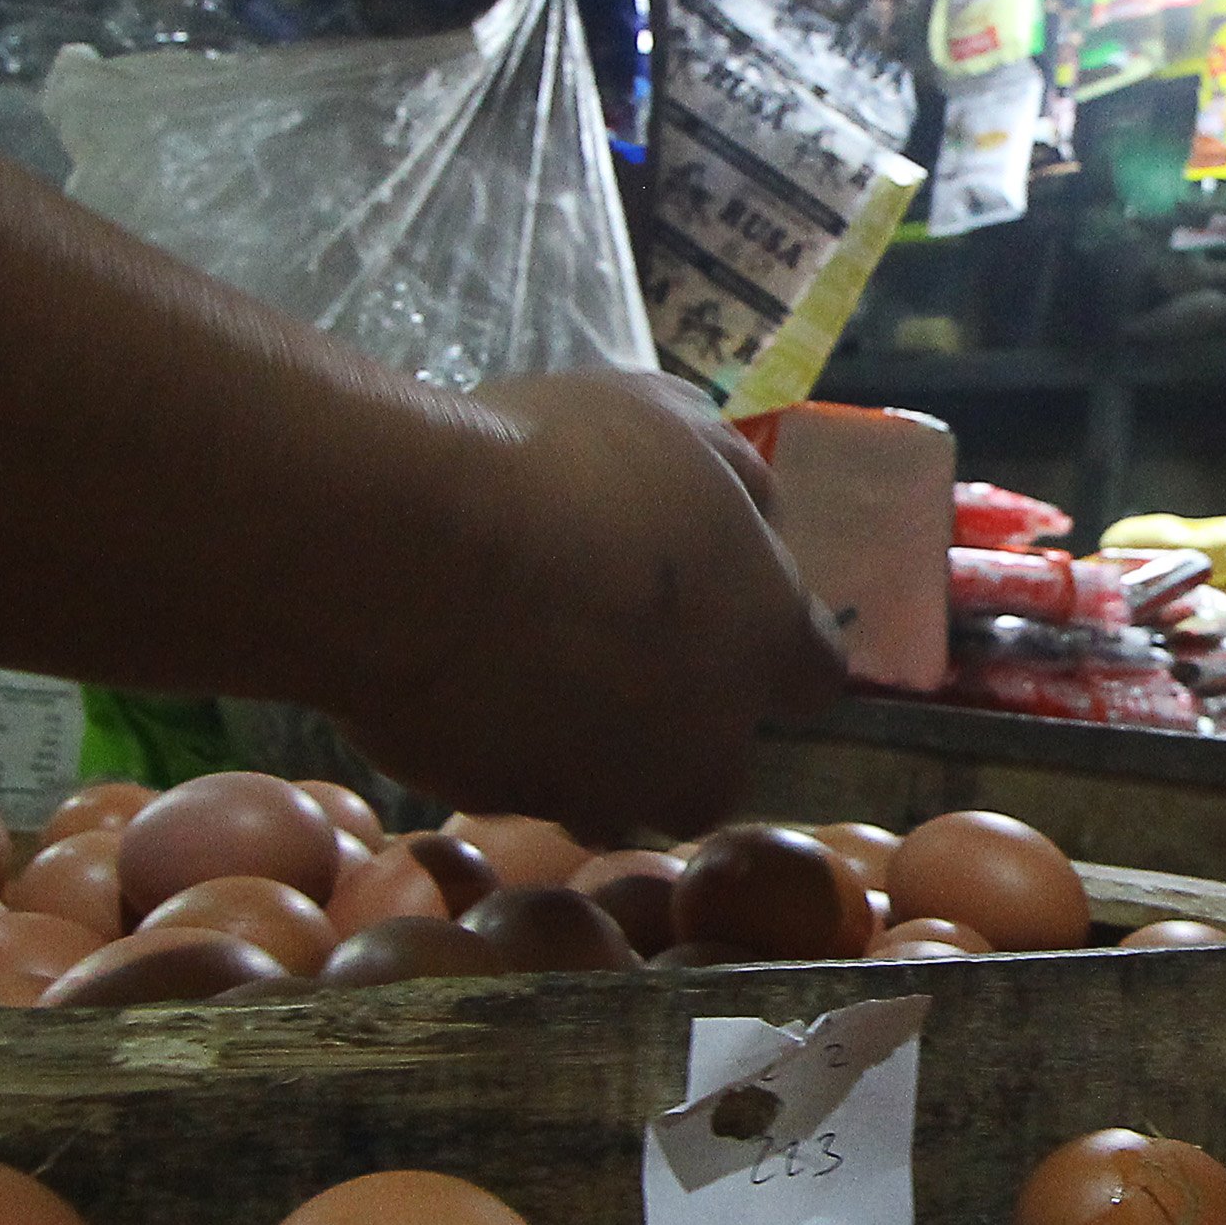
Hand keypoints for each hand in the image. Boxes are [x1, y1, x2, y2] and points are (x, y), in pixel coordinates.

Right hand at [341, 370, 846, 838]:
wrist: (411, 556)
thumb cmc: (558, 469)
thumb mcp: (669, 420)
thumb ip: (731, 479)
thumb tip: (748, 515)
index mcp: (763, 641)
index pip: (814, 675)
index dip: (772, 644)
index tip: (723, 607)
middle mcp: (701, 742)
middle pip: (713, 765)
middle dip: (680, 729)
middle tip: (616, 653)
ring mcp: (598, 787)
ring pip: (613, 796)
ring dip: (591, 753)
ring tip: (529, 674)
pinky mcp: (500, 804)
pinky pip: (516, 787)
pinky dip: (501, 747)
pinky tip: (458, 681)